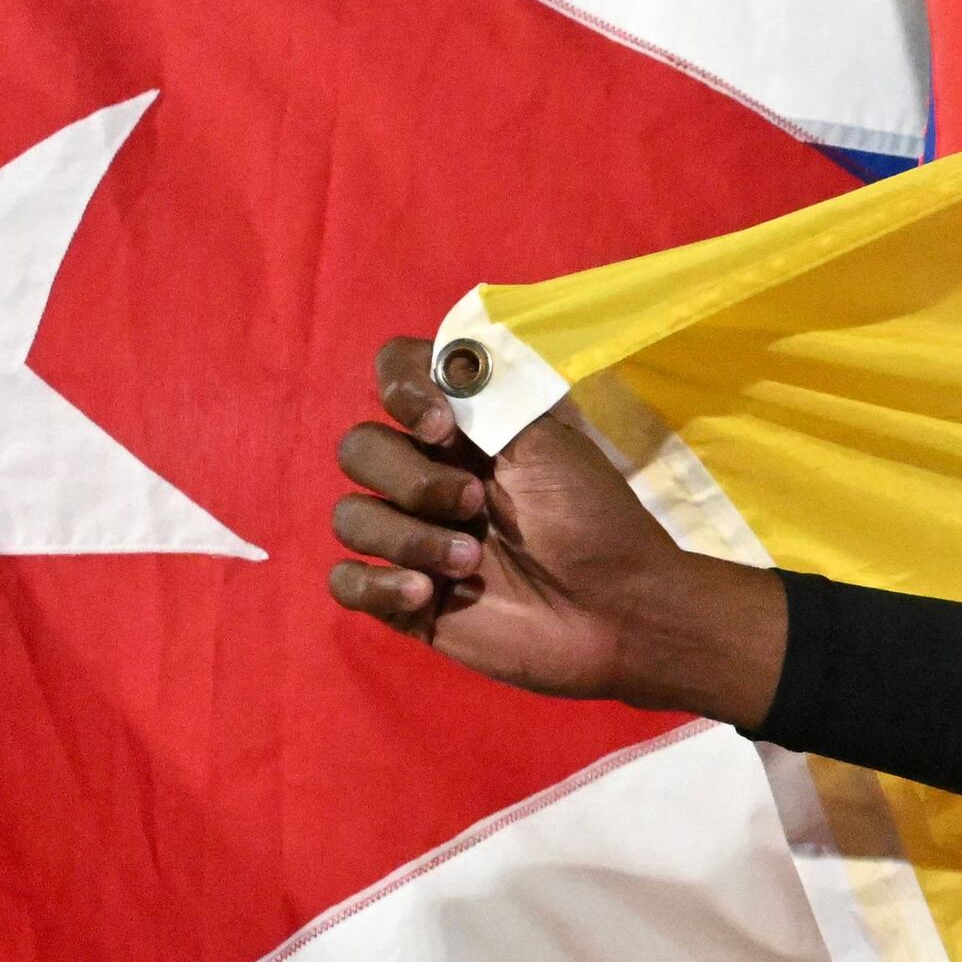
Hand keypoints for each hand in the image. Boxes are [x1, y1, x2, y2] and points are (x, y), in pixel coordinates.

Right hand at [327, 336, 784, 719]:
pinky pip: (344, 581)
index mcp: (462, 431)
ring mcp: (410, 536)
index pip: (395, 376)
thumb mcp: (549, 443)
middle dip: (413, 478)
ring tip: (468, 562)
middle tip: (476, 504)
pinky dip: (376, 584)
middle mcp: (427, 475)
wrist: (617, 610)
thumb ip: (490, 396)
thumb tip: (444, 351)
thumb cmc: (592, 520)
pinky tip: (424, 595)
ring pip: (350, 516)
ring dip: (407, 538)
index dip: (400, 388)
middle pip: (358, 449)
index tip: (441, 424)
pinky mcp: (403, 597)